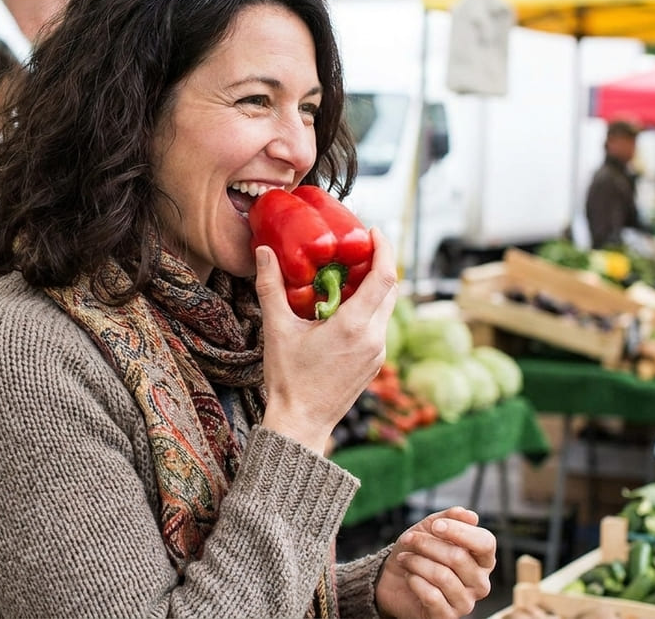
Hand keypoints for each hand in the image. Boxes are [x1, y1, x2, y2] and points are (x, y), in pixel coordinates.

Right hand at [256, 228, 398, 451]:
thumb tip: (263, 252)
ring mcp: (377, 352)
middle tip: (359, 247)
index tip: (373, 231)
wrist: (301, 424)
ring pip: (386, 308)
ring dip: (373, 287)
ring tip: (348, 275)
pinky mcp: (374, 363)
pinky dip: (368, 309)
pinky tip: (345, 307)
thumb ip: (271, 287)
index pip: (385, 277)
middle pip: (391, 289)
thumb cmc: (288, 379)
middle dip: (380, 264)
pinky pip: (379, 326)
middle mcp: (374, 338)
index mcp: (354, 326)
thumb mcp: (277, 329)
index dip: (384, 249)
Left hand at [375, 507, 495, 618]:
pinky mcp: (447, 617)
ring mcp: (466, 602)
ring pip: (442, 575)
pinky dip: (414, 581)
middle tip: (408, 539)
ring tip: (405, 558)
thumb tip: (471, 515)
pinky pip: (431, 595)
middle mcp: (480, 582)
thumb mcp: (429, 529)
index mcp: (482, 559)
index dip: (459, 531)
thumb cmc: (418, 552)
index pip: (485, 543)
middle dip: (427, 544)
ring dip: (416, 562)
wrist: (392, 580)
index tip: (435, 526)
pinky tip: (409, 577)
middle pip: (458, 557)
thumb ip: (449, 518)